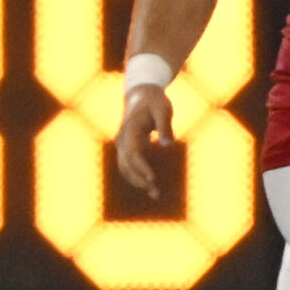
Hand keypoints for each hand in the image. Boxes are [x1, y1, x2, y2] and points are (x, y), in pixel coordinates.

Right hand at [114, 84, 174, 199]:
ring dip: (137, 182)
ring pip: (125, 167)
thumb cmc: (154, 101)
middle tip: (156, 193)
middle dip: (140, 180)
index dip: (141, 168)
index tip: (153, 179)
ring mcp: (122, 144)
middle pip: (126, 164)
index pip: (133, 153)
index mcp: (130, 130)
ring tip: (155, 194)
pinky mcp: (127, 148)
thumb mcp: (163, 109)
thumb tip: (167, 145)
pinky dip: (136, 177)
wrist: (140, 94)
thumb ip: (164, 126)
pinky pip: (128, 166)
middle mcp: (123, 139)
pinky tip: (150, 186)